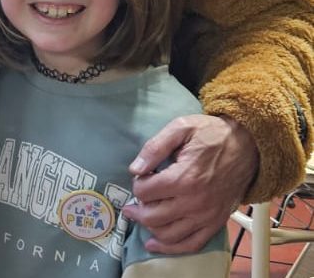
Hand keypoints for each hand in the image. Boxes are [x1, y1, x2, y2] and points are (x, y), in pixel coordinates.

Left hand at [123, 114, 258, 252]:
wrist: (247, 146)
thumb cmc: (211, 134)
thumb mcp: (180, 128)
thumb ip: (155, 147)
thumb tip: (134, 168)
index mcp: (184, 178)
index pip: (146, 192)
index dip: (137, 185)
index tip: (139, 178)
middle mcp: (195, 202)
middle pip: (154, 217)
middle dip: (137, 211)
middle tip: (130, 205)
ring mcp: (207, 217)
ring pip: (169, 234)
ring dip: (149, 228)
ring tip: (139, 218)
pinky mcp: (216, 223)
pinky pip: (192, 244)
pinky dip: (172, 248)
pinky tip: (155, 244)